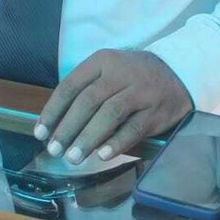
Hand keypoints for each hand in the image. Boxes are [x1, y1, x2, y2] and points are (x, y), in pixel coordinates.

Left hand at [33, 50, 192, 164]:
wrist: (178, 73)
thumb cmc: (132, 76)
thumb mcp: (108, 71)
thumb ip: (85, 92)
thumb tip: (56, 125)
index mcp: (102, 62)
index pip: (71, 85)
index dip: (53, 110)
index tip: (41, 132)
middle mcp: (120, 74)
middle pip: (88, 101)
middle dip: (68, 127)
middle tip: (54, 150)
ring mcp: (140, 92)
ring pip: (109, 114)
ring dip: (88, 138)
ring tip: (73, 157)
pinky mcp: (156, 111)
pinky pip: (134, 128)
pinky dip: (116, 142)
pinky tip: (102, 155)